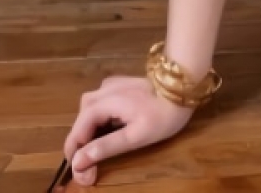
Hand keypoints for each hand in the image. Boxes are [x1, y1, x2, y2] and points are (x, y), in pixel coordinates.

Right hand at [62, 76, 192, 185]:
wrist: (185, 87)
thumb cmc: (163, 115)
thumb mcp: (135, 137)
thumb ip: (105, 147)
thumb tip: (77, 162)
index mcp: (105, 102)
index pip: (77, 131)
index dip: (76, 155)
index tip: (82, 175)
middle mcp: (103, 90)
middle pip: (81, 120)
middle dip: (81, 145)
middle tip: (90, 167)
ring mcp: (112, 84)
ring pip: (88, 111)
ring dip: (89, 131)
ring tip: (98, 150)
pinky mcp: (121, 85)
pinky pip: (100, 103)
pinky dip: (99, 119)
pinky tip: (110, 130)